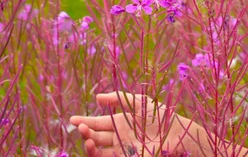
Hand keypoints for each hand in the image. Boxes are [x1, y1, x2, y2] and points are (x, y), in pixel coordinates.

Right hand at [70, 92, 204, 156]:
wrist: (175, 132)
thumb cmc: (159, 115)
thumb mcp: (139, 102)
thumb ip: (119, 98)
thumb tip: (97, 97)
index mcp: (120, 123)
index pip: (98, 123)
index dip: (85, 122)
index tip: (72, 119)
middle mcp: (118, 137)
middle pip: (96, 137)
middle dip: (85, 132)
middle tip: (79, 126)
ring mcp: (122, 149)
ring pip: (99, 150)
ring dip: (90, 145)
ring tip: (88, 139)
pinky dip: (98, 155)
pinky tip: (94, 147)